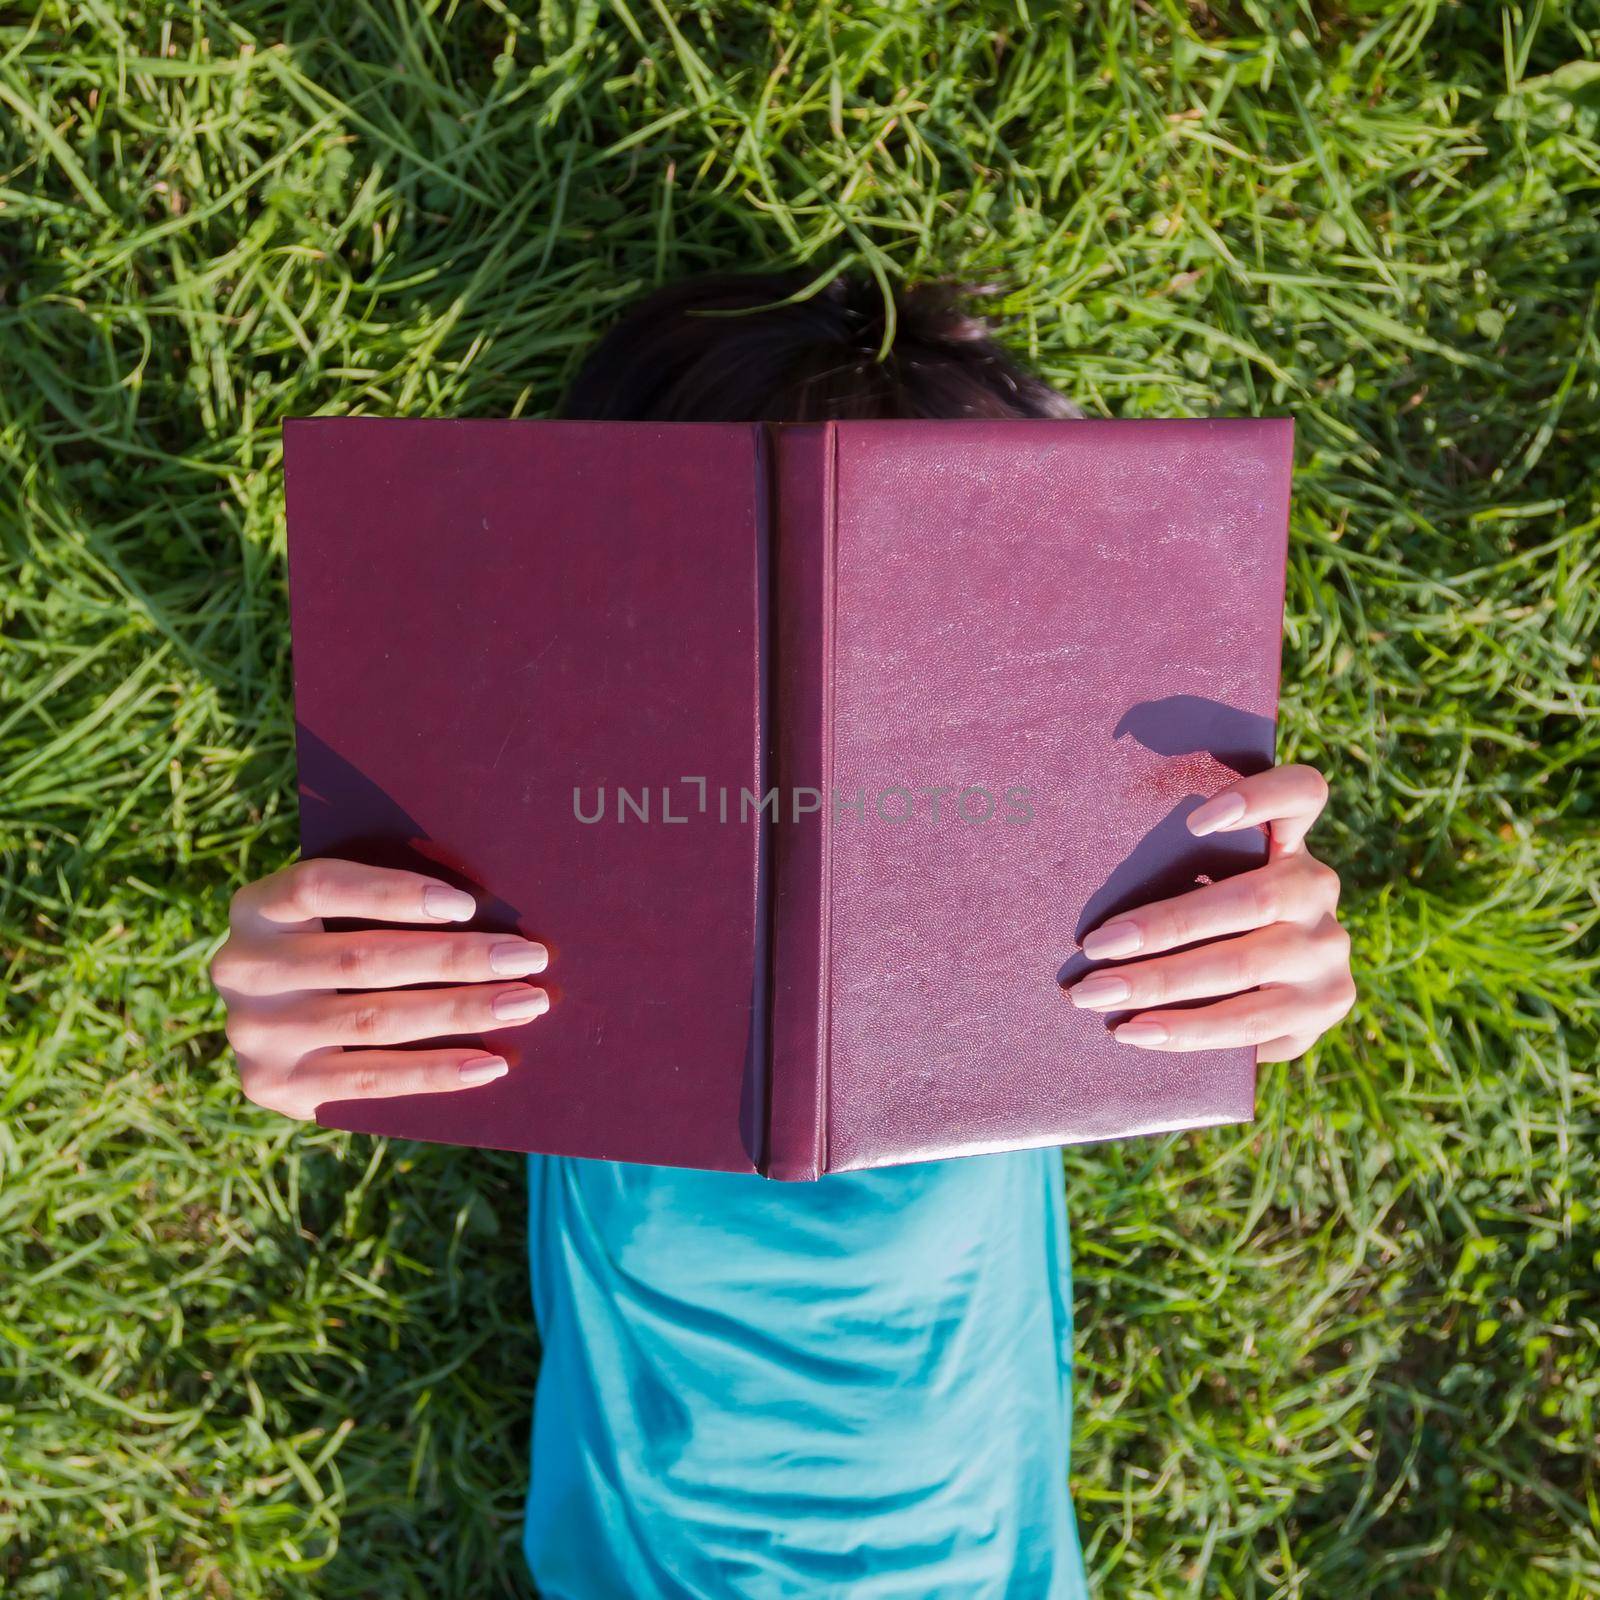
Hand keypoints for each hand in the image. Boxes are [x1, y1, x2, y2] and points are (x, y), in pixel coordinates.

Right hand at [208, 858, 549, 1120]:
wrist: (282, 1021)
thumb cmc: (340, 940)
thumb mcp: (341, 913)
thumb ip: (385, 905)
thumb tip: (492, 903)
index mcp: (256, 907)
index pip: (319, 886)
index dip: (392, 893)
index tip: (466, 904)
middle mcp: (241, 969)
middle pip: (362, 959)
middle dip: (456, 957)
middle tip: (529, 956)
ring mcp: (254, 1034)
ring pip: (373, 1020)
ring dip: (461, 1012)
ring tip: (527, 1002)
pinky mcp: (275, 1088)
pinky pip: (369, 1079)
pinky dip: (436, 1072)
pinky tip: (491, 1064)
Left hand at [1064, 764, 1353, 1061]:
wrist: (1276, 991)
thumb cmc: (1209, 919)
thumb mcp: (1207, 882)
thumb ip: (1178, 869)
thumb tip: (1085, 870)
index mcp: (1291, 841)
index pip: (1301, 794)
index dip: (1259, 798)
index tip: (1195, 820)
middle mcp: (1319, 887)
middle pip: (1251, 900)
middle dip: (1162, 928)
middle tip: (1093, 947)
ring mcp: (1329, 949)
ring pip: (1243, 967)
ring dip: (1159, 984)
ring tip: (1095, 996)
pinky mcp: (1329, 1005)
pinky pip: (1250, 1023)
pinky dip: (1186, 1030)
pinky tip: (1135, 1031)